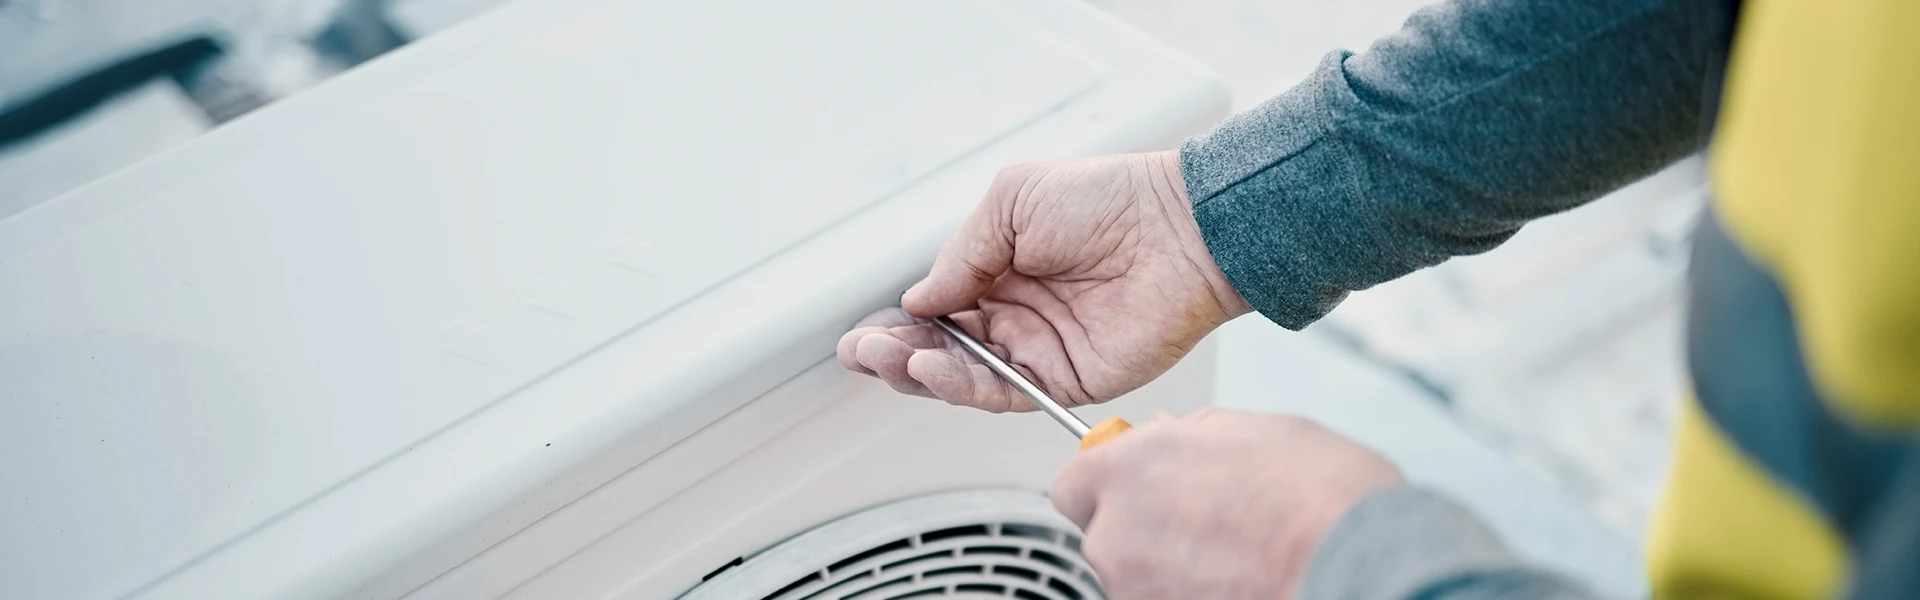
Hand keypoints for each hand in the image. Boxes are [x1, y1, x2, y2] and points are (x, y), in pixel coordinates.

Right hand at [836, 152, 1249, 411]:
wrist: (1181, 228)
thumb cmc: (1111, 200)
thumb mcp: (1014, 201)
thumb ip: (962, 253)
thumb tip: (920, 297)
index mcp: (1000, 269)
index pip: (934, 308)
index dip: (898, 322)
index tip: (865, 328)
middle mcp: (1015, 314)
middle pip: (940, 348)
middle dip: (894, 352)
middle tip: (861, 350)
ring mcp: (1038, 349)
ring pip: (962, 375)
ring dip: (917, 371)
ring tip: (886, 358)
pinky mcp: (1064, 380)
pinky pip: (1002, 393)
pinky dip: (961, 385)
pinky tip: (931, 369)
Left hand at [1051, 410, 1403, 599]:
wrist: (1350, 563)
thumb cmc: (1315, 497)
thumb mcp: (1250, 428)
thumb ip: (1190, 435)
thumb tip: (1176, 436)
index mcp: (1126, 470)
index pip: (1074, 482)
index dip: (1111, 483)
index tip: (1137, 484)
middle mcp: (1116, 534)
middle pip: (1105, 532)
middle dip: (1145, 525)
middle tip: (1203, 518)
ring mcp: (1134, 589)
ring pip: (1135, 574)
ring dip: (1170, 565)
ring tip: (1232, 553)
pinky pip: (1164, 598)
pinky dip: (1190, 593)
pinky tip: (1235, 578)